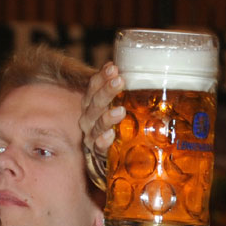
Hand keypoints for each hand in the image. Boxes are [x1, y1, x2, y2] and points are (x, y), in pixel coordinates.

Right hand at [79, 62, 126, 188]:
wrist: (107, 157)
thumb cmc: (114, 125)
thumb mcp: (116, 106)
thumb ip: (121, 92)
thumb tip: (137, 70)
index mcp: (92, 103)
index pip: (93, 86)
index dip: (102, 77)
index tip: (113, 68)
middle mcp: (88, 118)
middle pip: (94, 102)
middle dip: (106, 91)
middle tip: (119, 81)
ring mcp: (91, 135)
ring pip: (96, 124)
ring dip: (107, 116)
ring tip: (120, 111)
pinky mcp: (97, 153)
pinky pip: (98, 146)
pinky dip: (103, 140)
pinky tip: (110, 135)